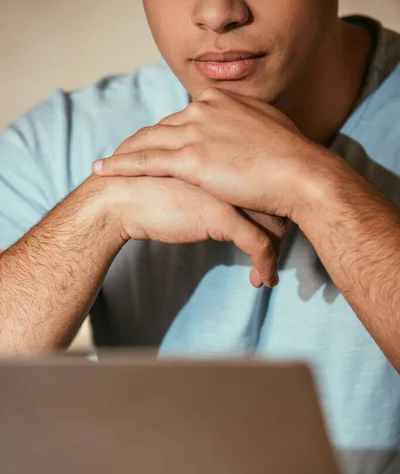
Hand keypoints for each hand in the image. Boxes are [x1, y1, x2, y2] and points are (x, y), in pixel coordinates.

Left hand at [93, 87, 315, 222]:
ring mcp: (195, 132)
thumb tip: (244, 133)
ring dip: (123, 153)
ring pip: (147, 141)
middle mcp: (203, 109)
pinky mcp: (190, 159)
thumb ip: (247, 125)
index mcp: (221, 100)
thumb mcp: (268, 129)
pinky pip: (145, 161)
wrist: (301, 174)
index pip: (183, 116)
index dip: (166, 133)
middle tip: (122, 156)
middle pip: (160, 127)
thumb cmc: (292, 159)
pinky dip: (120, 166)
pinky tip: (102, 171)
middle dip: (140, 143)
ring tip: (106, 165)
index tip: (156, 145)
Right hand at [98, 175, 280, 287]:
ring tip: (269, 271)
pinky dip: (266, 265)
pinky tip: (264, 281)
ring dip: (276, 253)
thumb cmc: (145, 190)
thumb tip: (218, 201)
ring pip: (273, 224)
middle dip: (279, 233)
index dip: (271, 210)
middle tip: (275, 252)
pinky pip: (258, 245)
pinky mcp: (224, 216)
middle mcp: (235, 170)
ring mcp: (231, 192)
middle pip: (274, 202)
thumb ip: (205, 182)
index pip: (264, 183)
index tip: (273, 232)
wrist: (119, 199)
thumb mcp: (182, 175)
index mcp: (227, 157)